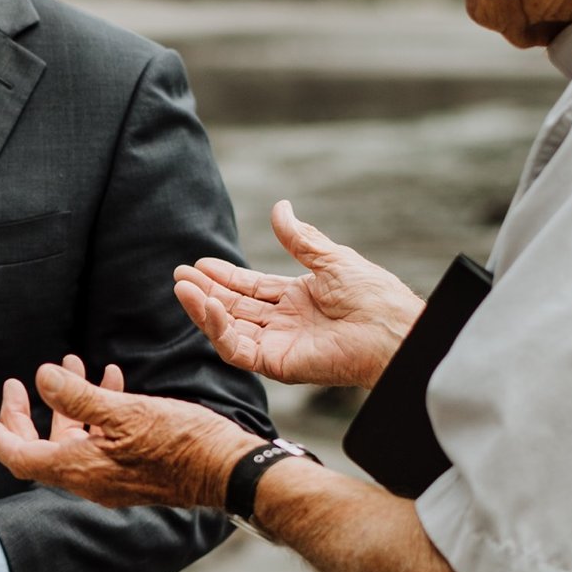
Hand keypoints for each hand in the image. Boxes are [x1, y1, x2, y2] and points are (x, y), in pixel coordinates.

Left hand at [0, 358, 262, 509]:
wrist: (230, 471)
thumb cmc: (182, 443)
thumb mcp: (127, 412)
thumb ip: (80, 397)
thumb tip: (40, 377)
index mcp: (80, 470)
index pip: (21, 458)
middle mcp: (91, 480)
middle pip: (41, 450)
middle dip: (27, 414)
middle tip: (19, 383)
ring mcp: (112, 477)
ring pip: (73, 440)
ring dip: (67, 403)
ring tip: (72, 363)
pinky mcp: (132, 470)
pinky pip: (101, 441)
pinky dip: (97, 412)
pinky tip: (112, 379)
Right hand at [172, 200, 422, 390]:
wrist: (392, 329)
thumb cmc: (374, 296)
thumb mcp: (331, 259)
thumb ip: (299, 238)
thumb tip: (279, 207)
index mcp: (298, 300)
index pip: (251, 289)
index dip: (225, 276)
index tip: (200, 263)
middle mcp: (284, 324)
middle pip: (235, 308)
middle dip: (206, 291)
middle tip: (180, 274)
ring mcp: (279, 345)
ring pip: (230, 329)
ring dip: (204, 308)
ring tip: (183, 287)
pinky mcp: (276, 364)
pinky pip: (237, 349)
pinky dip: (218, 329)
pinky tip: (207, 305)